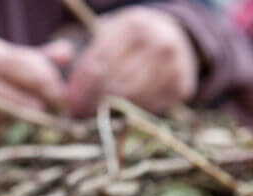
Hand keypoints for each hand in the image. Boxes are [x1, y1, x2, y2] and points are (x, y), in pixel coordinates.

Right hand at [0, 33, 64, 138]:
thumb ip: (31, 57)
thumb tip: (69, 55)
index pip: (34, 72)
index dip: (56, 89)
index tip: (65, 101)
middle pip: (27, 104)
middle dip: (45, 113)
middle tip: (56, 118)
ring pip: (14, 124)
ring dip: (29, 127)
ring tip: (34, 125)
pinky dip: (8, 136)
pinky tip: (11, 132)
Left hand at [67, 7, 197, 115]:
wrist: (175, 36)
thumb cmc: (131, 40)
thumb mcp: (109, 35)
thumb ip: (88, 58)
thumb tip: (69, 98)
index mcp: (135, 25)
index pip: (101, 62)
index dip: (83, 85)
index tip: (70, 101)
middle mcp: (160, 43)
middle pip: (117, 84)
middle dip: (94, 101)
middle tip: (80, 112)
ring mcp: (175, 66)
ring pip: (133, 100)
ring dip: (112, 111)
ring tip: (98, 113)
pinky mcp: (182, 87)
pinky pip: (150, 108)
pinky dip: (133, 113)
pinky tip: (123, 110)